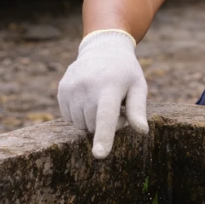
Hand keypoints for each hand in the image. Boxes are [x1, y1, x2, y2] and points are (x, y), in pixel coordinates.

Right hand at [57, 29, 148, 157]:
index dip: (104, 137)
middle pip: (93, 126)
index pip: (106, 117)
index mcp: (109, 87)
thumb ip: (138, 110)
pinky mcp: (62, 89)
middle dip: (106, 124)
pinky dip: (80, 114)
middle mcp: (87, 87)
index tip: (99, 155)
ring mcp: (71, 87)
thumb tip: (142, 131)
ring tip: (102, 100)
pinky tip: (89, 98)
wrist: (103, 48)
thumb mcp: (138, 86)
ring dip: (92, 120)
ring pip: (80, 124)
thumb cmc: (125, 72)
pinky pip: (69, 118)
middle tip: (116, 105)